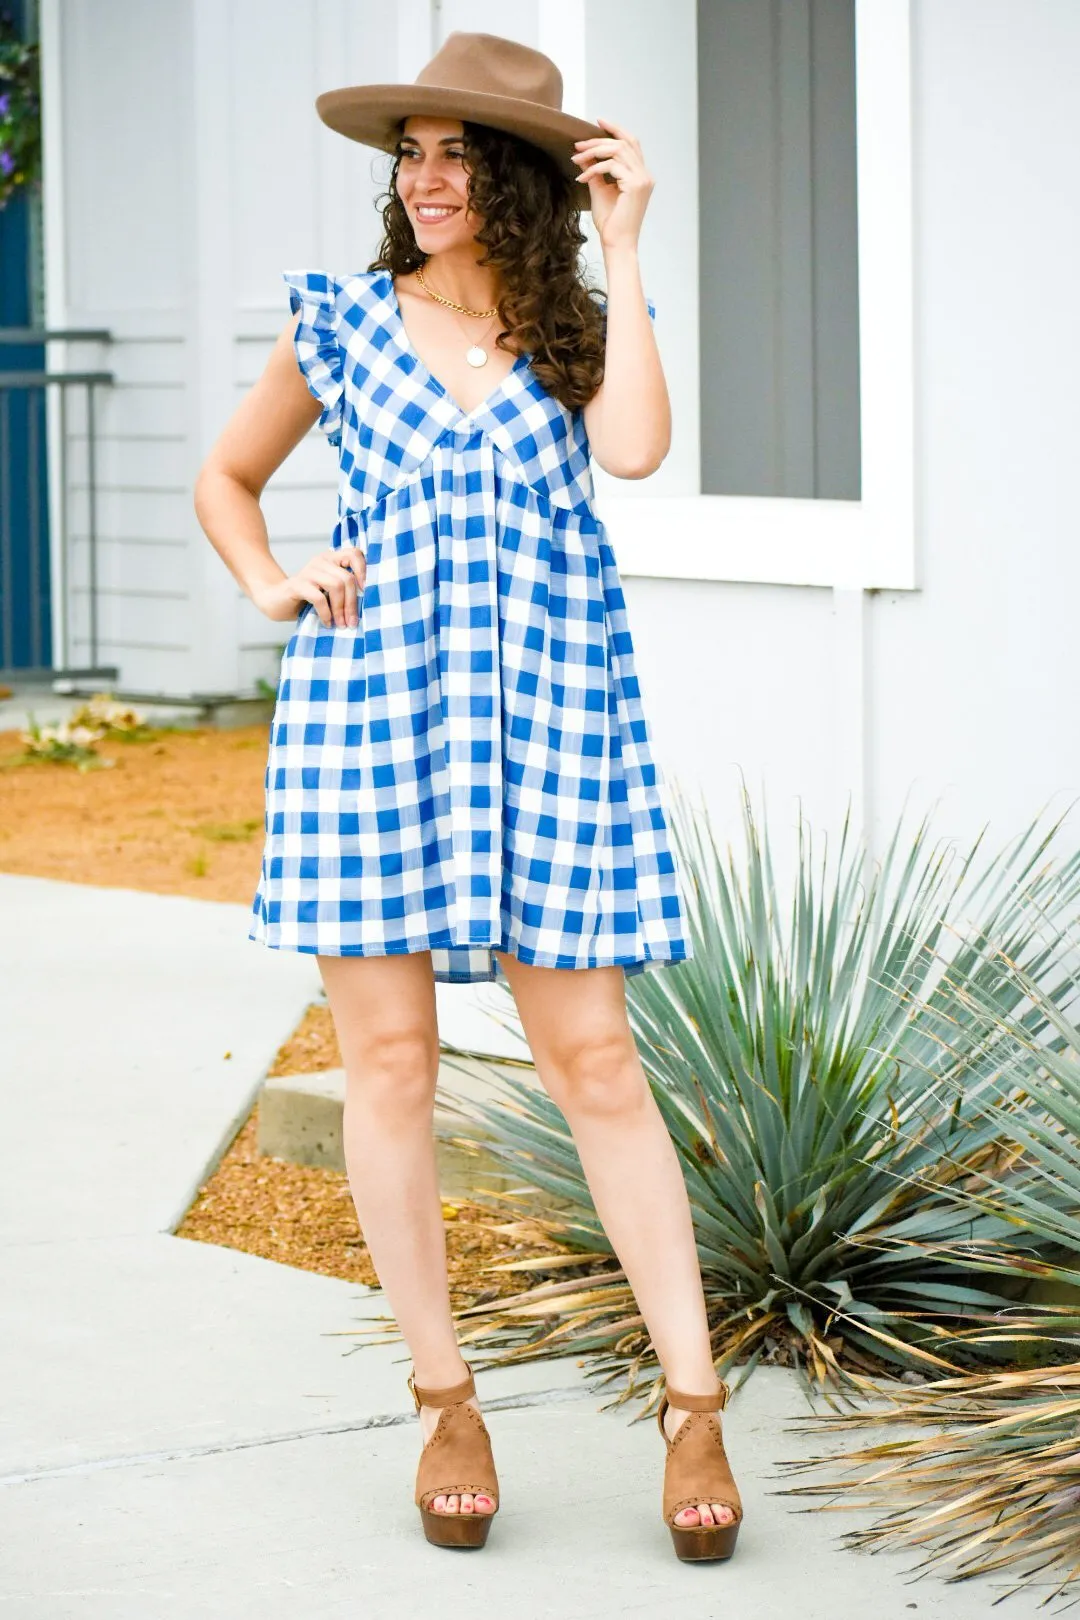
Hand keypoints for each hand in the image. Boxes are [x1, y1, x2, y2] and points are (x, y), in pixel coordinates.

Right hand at [253, 545, 365, 625]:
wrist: (276, 601)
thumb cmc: (308, 598)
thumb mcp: (330, 591)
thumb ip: (345, 588)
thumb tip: (371, 600)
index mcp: (331, 559)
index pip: (355, 554)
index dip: (364, 571)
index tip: (366, 591)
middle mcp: (321, 560)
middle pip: (347, 578)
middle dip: (352, 603)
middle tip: (352, 622)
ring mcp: (308, 571)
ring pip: (336, 585)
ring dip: (340, 609)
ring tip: (340, 624)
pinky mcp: (297, 584)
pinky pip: (319, 597)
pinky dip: (326, 612)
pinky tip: (327, 622)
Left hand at [571, 117, 653, 250]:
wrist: (616, 243)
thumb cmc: (610, 223)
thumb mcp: (600, 191)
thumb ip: (595, 171)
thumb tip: (584, 155)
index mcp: (640, 175)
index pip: (631, 143)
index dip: (616, 129)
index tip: (598, 121)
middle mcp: (645, 175)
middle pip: (623, 142)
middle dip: (598, 140)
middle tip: (578, 145)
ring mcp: (642, 179)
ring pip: (617, 150)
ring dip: (594, 152)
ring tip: (576, 159)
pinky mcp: (635, 185)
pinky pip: (611, 166)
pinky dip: (594, 168)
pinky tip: (582, 178)